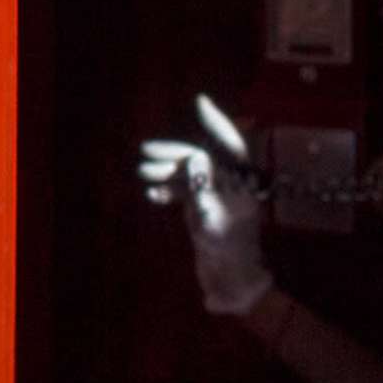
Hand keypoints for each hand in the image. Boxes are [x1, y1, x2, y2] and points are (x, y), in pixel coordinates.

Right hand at [138, 93, 274, 317]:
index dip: (215, 121)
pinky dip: (169, 191)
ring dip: (167, 171)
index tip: (200, 102)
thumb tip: (196, 157)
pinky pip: (185, 192)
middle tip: (145, 152)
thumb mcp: (213, 217)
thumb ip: (204, 186)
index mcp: (239, 182)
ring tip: (143, 173)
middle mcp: (229, 184)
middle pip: (202, 157)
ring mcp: (216, 197)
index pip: (228, 144)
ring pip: (190, 174)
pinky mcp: (205, 210)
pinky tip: (153, 195)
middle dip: (174, 153)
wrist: (231, 280)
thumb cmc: (227, 250)